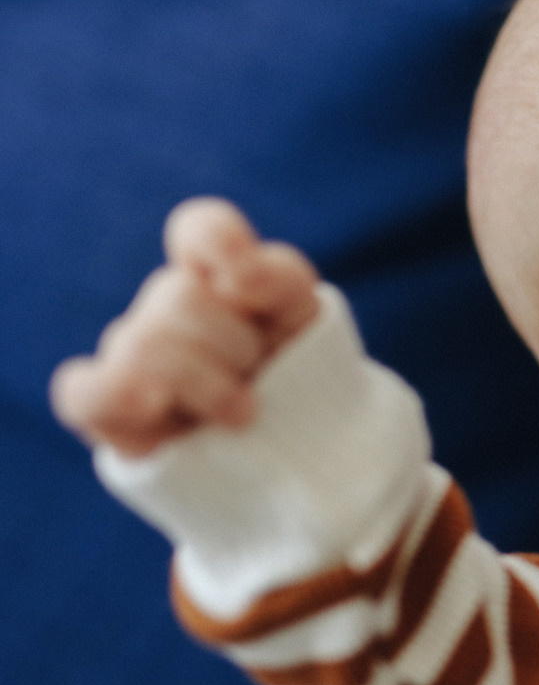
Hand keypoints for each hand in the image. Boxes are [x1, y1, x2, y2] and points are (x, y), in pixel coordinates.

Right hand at [51, 198, 320, 455]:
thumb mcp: (307, 321)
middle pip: (178, 295)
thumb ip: (278, 278)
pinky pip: (84, 390)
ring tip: (244, 413)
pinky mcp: (107, 408)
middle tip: (260, 376)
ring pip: (145, 343)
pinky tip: (159, 409)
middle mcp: (166, 309)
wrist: (296, 456)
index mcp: (218, 278)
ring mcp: (130, 355)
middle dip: (235, 343)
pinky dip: (122, 395)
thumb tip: (232, 280)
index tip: (247, 282)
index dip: (220, 242)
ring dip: (210, 385)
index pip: (201, 229)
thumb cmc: (295, 379)